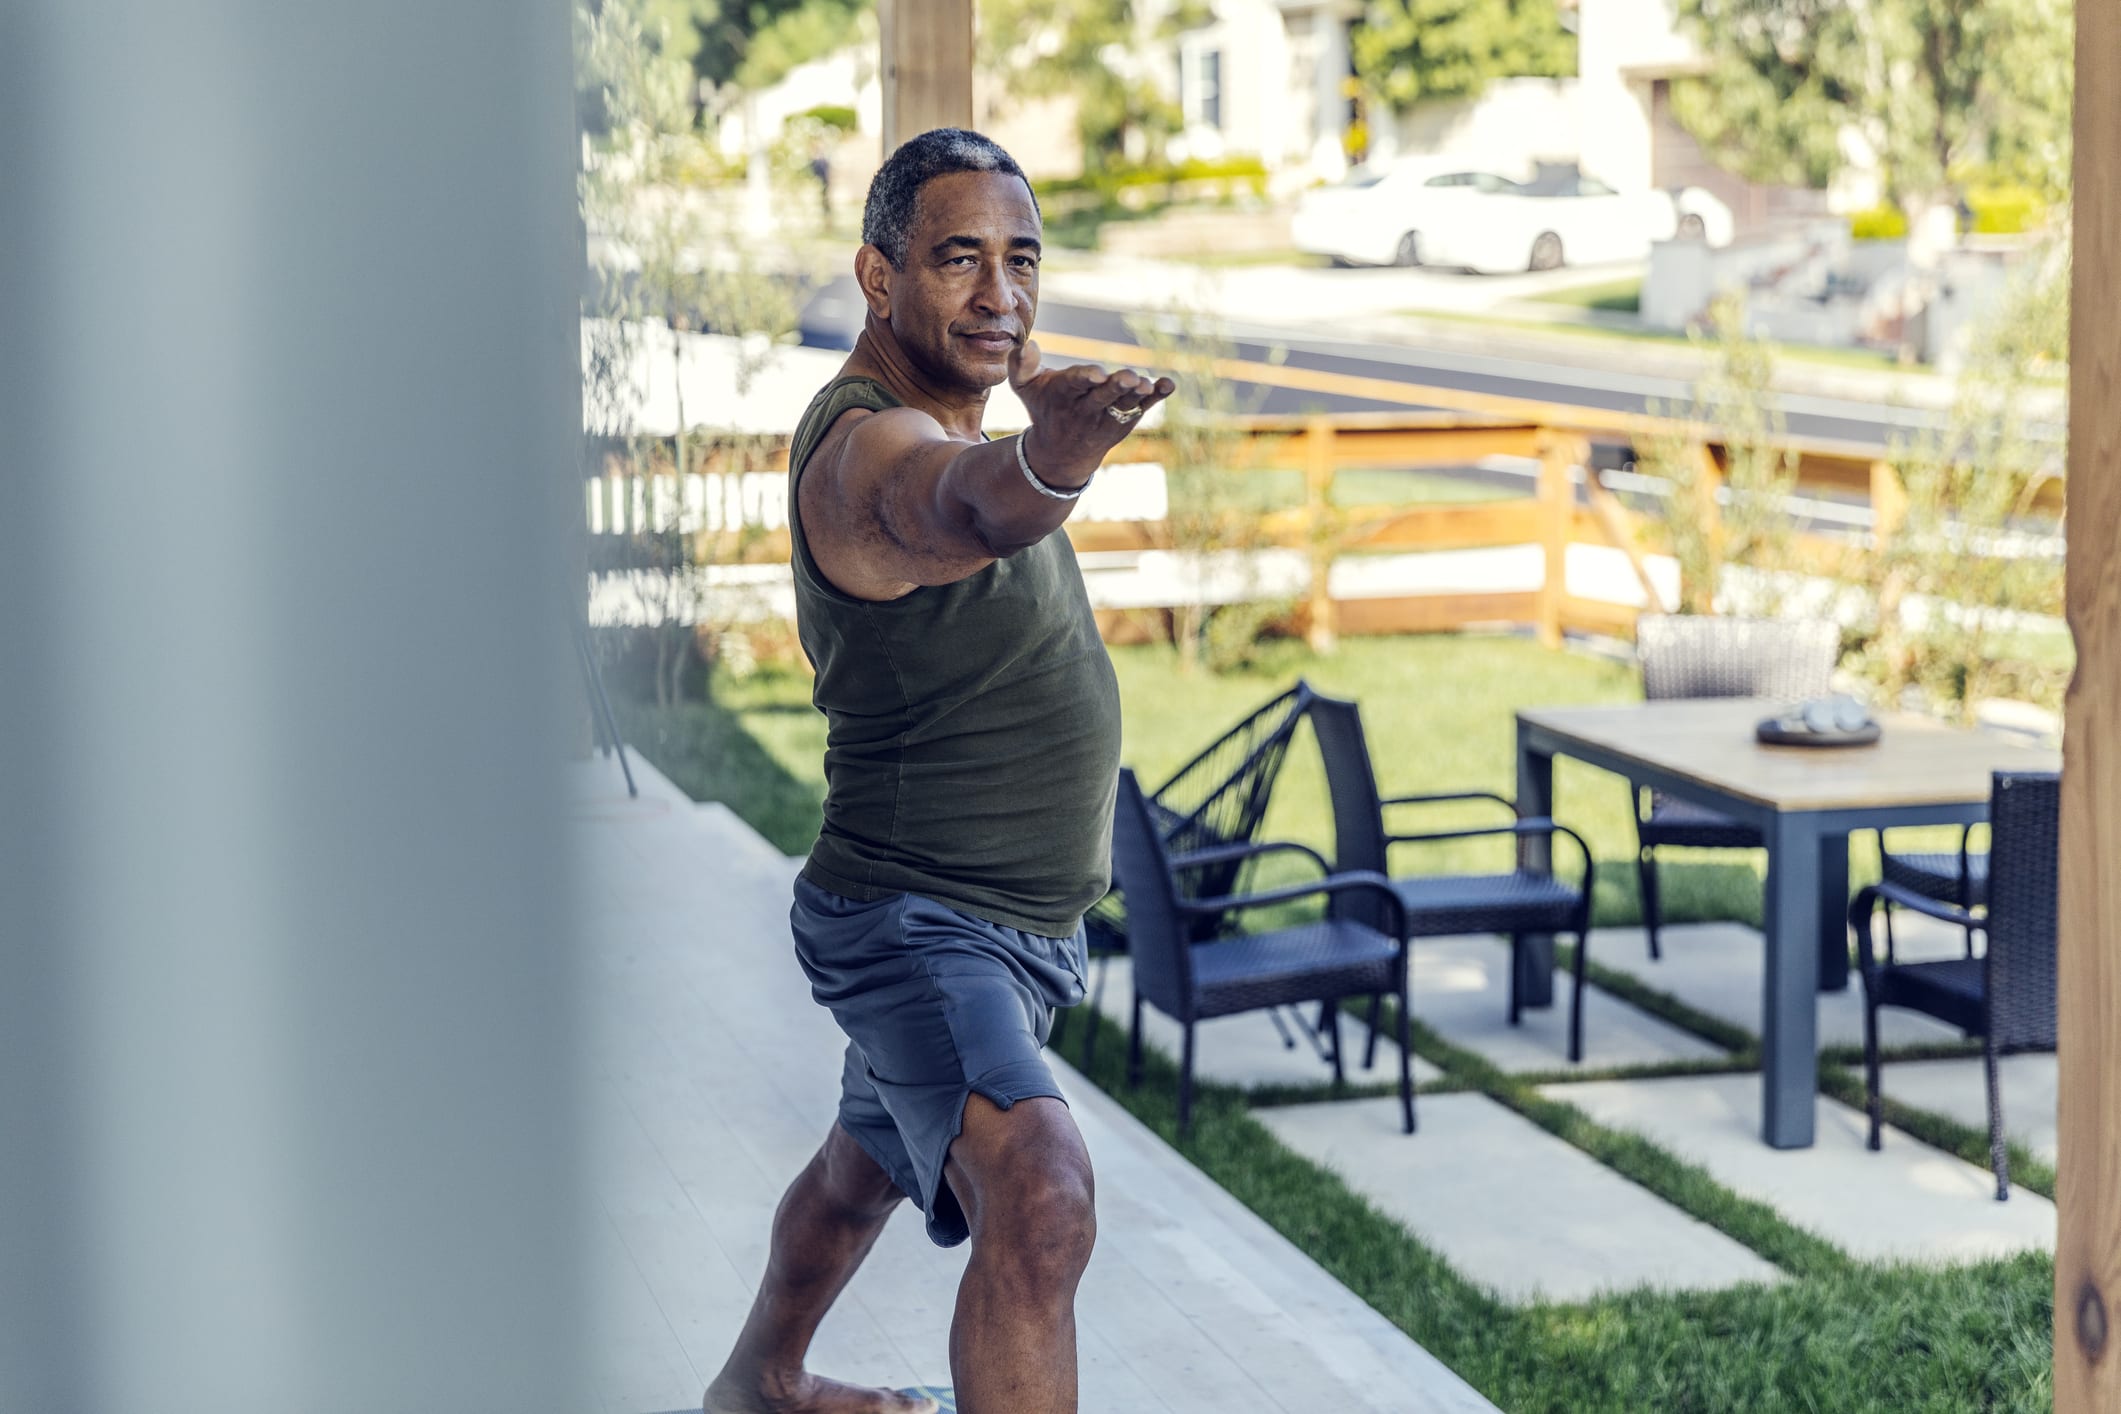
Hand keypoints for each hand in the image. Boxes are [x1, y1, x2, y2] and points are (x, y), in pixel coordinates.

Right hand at [1007, 339, 1176, 482]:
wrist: (1060, 455)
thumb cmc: (1044, 409)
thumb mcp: (1024, 389)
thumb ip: (1020, 366)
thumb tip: (1028, 344)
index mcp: (1062, 396)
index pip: (1074, 384)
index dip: (1085, 378)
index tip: (1098, 373)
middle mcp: (1086, 409)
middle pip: (1103, 397)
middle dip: (1116, 387)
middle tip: (1130, 378)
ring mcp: (1108, 417)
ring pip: (1124, 405)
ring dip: (1137, 395)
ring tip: (1146, 385)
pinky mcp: (1125, 420)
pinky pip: (1143, 408)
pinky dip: (1157, 397)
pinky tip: (1168, 384)